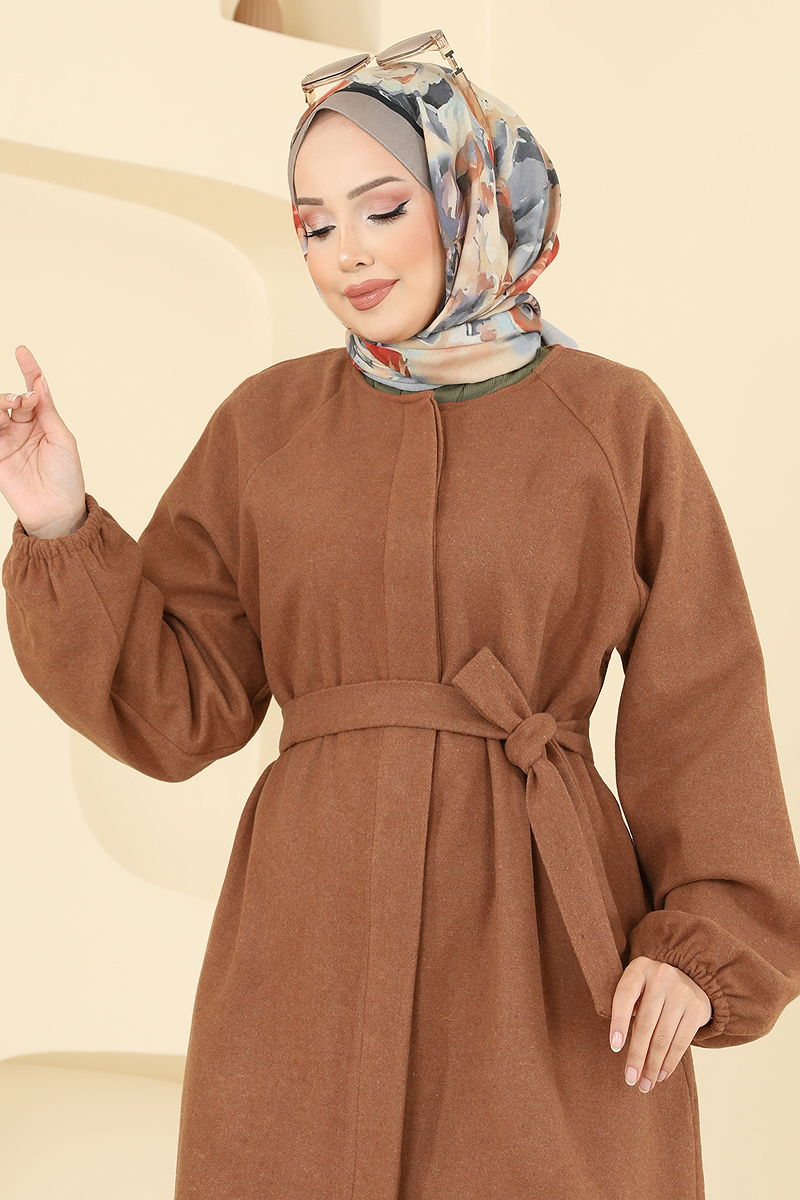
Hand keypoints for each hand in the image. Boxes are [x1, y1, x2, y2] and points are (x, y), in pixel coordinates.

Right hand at [0, 346, 87, 536]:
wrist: (56, 510)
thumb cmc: (66, 476)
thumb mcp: (62, 439)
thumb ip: (48, 411)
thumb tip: (39, 383)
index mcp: (43, 421)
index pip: (33, 389)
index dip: (28, 369)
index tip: (21, 350)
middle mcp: (23, 427)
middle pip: (11, 399)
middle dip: (14, 394)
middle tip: (23, 401)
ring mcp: (6, 440)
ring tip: (8, 406)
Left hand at [609, 956, 712, 1092]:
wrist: (691, 979)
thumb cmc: (651, 989)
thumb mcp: (637, 987)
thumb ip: (628, 1006)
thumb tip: (619, 1046)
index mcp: (640, 968)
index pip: (625, 996)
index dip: (618, 1022)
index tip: (615, 1048)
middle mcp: (662, 976)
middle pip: (645, 1023)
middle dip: (637, 1055)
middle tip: (630, 1078)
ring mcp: (682, 991)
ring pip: (663, 1036)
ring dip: (653, 1065)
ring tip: (645, 1084)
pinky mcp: (697, 1008)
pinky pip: (681, 1041)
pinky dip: (670, 1062)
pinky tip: (661, 1074)